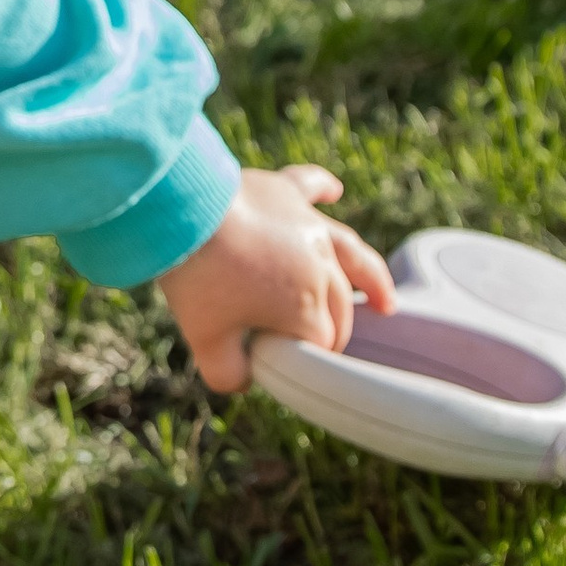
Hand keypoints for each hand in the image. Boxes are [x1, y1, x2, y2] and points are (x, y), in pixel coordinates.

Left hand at [157, 164, 394, 392]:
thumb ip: (229, 374)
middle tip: (322, 345)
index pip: (320, 342)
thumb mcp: (206, 343)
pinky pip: (311, 187)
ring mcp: (307, 226)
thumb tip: (247, 378)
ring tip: (384, 301)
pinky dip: (323, 189)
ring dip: (370, 279)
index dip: (307, 359)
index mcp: (305, 308)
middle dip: (334, 330)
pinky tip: (334, 190)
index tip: (288, 365)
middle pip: (339, 306)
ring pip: (350, 253)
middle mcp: (319, 265)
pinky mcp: (284, 192)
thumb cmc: (197, 280)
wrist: (180, 213)